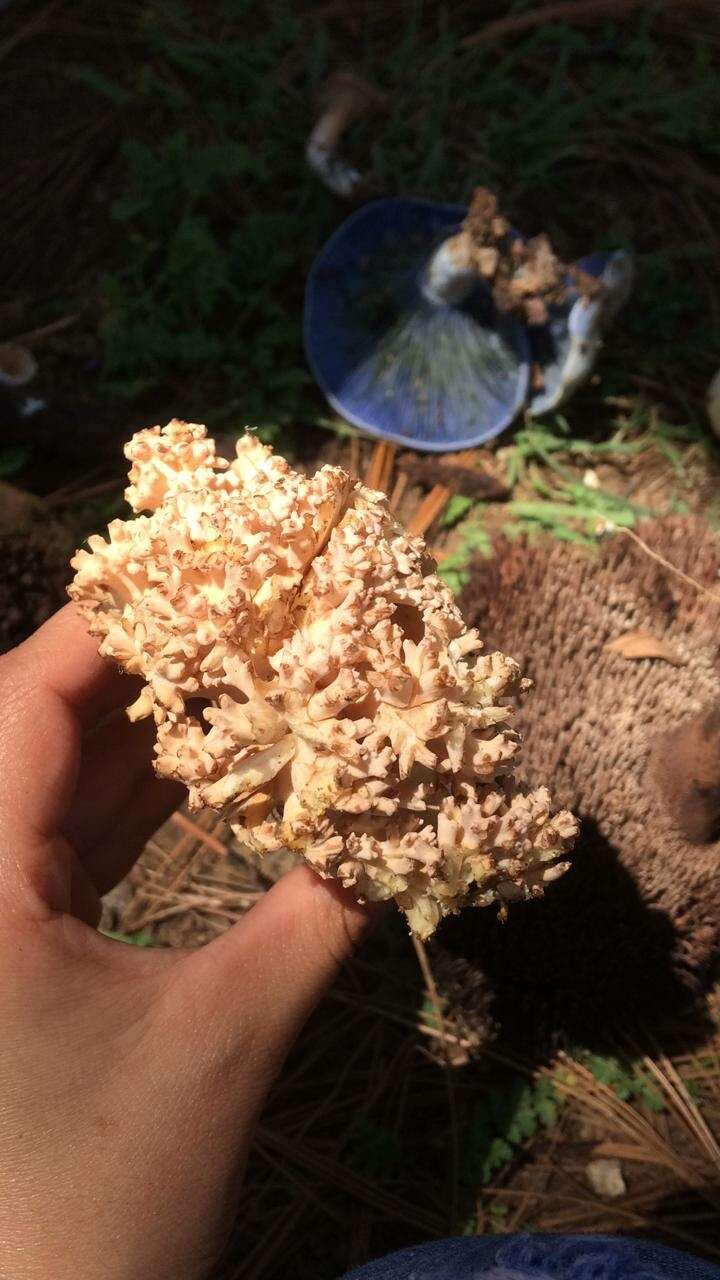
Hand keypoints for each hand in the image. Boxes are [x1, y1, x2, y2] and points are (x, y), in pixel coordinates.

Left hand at [0, 606, 369, 1279]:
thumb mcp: (223, 1042)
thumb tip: (403, 829)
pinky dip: (132, 801)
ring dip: (145, 734)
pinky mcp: (6, 946)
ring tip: (241, 677)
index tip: (204, 574)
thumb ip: (312, 918)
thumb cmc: (109, 1195)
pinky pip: (63, 840)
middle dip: (143, 670)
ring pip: (53, 783)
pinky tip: (206, 769)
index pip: (26, 705)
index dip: (114, 625)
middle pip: (37, 729)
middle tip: (242, 619)